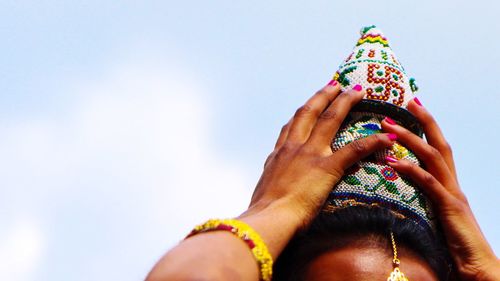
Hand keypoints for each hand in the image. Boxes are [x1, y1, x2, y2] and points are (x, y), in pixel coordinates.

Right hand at [242, 82, 395, 232]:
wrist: (269, 218)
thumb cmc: (263, 211)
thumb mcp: (265, 189)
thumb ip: (272, 179)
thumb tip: (272, 182)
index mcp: (279, 153)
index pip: (292, 125)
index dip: (303, 111)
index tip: (311, 101)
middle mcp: (294, 147)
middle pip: (310, 112)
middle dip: (324, 95)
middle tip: (336, 84)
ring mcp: (310, 154)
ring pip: (330, 119)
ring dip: (345, 102)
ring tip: (357, 91)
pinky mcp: (327, 167)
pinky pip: (354, 149)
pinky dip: (373, 141)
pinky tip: (386, 137)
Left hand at [381, 99, 499, 280]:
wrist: (478, 267)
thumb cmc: (455, 244)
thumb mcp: (437, 216)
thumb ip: (425, 199)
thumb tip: (405, 188)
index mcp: (449, 185)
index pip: (438, 149)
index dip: (427, 127)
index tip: (413, 107)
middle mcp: (453, 184)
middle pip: (439, 144)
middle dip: (423, 121)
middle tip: (405, 102)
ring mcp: (453, 194)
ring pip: (433, 157)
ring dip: (410, 139)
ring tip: (388, 126)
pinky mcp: (450, 208)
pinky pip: (429, 184)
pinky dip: (412, 170)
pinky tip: (394, 162)